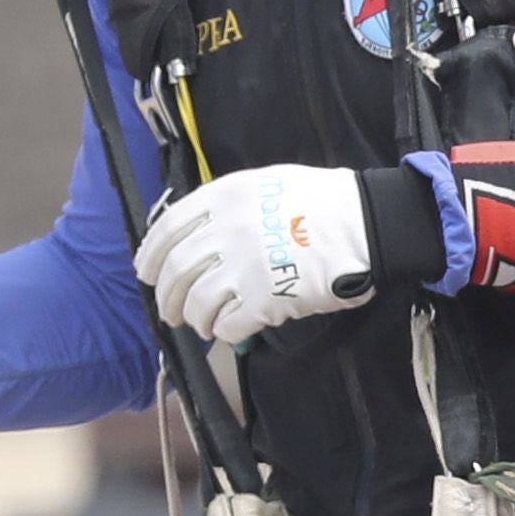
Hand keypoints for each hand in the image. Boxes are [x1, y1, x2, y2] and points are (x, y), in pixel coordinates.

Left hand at [134, 165, 378, 345]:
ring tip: (204, 324)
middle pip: (176, 271)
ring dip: (196, 319)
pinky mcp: (265, 300)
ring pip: (197, 304)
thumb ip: (230, 204)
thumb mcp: (268, 183)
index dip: (150, 255)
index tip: (145, 272)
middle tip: (170, 311)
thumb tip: (200, 232)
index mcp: (225, 197)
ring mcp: (244, 267)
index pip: (169, 228)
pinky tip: (232, 329)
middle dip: (166, 296)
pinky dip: (224, 332)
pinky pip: (228, 326)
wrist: (368, 224)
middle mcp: (227, 230)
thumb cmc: (325, 201)